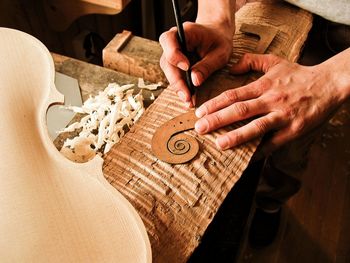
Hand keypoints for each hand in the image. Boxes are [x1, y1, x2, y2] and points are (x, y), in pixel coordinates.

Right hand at [159, 22, 232, 106]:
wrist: (218, 38)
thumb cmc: (219, 41)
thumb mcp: (220, 52)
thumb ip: (207, 65)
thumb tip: (194, 81)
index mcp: (184, 32)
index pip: (168, 40)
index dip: (174, 54)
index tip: (187, 67)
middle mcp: (173, 43)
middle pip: (167, 62)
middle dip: (176, 80)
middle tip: (187, 96)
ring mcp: (173, 56)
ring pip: (169, 73)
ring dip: (178, 88)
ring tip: (189, 101)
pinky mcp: (175, 67)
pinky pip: (175, 78)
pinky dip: (182, 89)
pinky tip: (189, 99)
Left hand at [194, 52, 348, 155]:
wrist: (329, 84)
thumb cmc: (299, 75)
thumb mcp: (275, 62)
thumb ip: (252, 61)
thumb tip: (232, 68)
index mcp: (264, 85)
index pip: (233, 95)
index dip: (215, 104)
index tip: (200, 112)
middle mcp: (271, 100)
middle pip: (240, 110)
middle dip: (217, 120)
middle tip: (200, 128)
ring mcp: (282, 116)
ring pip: (256, 127)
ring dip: (236, 136)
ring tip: (219, 144)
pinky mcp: (293, 130)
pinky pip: (273, 143)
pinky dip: (258, 152)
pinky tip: (245, 159)